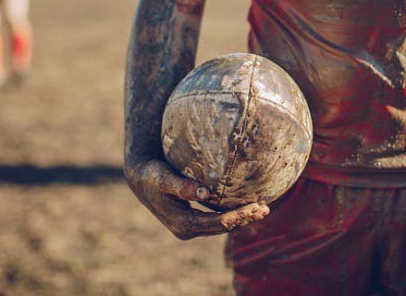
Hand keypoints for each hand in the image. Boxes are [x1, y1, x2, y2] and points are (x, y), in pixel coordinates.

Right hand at [124, 159, 269, 239]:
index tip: (255, 207)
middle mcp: (188, 230)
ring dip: (241, 218)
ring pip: (222, 226)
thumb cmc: (152, 176)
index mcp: (183, 224)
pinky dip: (232, 214)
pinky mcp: (193, 220)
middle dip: (244, 219)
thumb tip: (205, 192)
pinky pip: (217, 220)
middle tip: (264, 209)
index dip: (237, 216)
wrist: (140, 180)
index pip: (217, 222)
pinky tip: (245, 206)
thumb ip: (182, 186)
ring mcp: (191, 227)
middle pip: (223, 227)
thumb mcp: (163, 179)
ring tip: (262, 209)